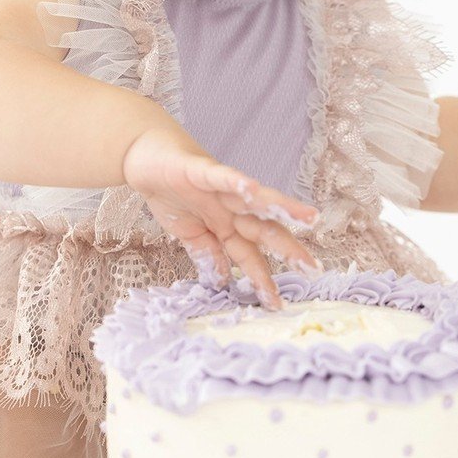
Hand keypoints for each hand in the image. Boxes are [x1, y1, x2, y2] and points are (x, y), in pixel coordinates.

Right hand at [121, 126, 323, 308]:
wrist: (144, 153)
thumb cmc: (170, 191)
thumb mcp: (187, 233)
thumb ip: (207, 253)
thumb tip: (224, 281)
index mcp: (227, 226)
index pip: (250, 256)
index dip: (262, 279)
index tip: (276, 304)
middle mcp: (231, 208)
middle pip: (265, 230)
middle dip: (288, 249)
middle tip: (313, 268)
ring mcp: (220, 189)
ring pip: (256, 200)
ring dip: (282, 208)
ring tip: (307, 218)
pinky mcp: (201, 170)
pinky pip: (222, 176)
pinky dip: (236, 182)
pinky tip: (252, 188)